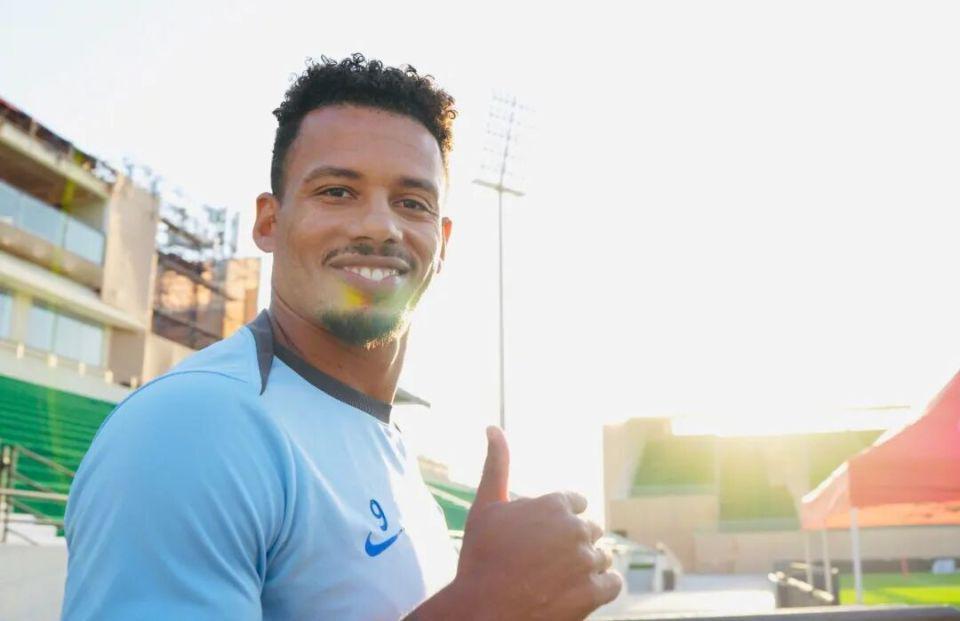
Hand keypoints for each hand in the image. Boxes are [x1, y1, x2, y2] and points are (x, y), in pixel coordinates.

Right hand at [411, 426, 621, 619]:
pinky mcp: (595, 592)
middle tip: (547, 563)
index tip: (544, 538)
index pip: (575, 503)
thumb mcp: (485, 506)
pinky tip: (578, 592)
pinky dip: (601, 587)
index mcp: (553, 504)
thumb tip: (493, 427)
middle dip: (573, 543)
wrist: (482, 611)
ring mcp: (587, 561)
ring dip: (587, 566)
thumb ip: (496, 465)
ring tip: (559, 580)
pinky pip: (613, 583)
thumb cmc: (480, 558)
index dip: (559, 520)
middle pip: (589, 530)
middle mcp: (575, 528)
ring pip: (602, 557)